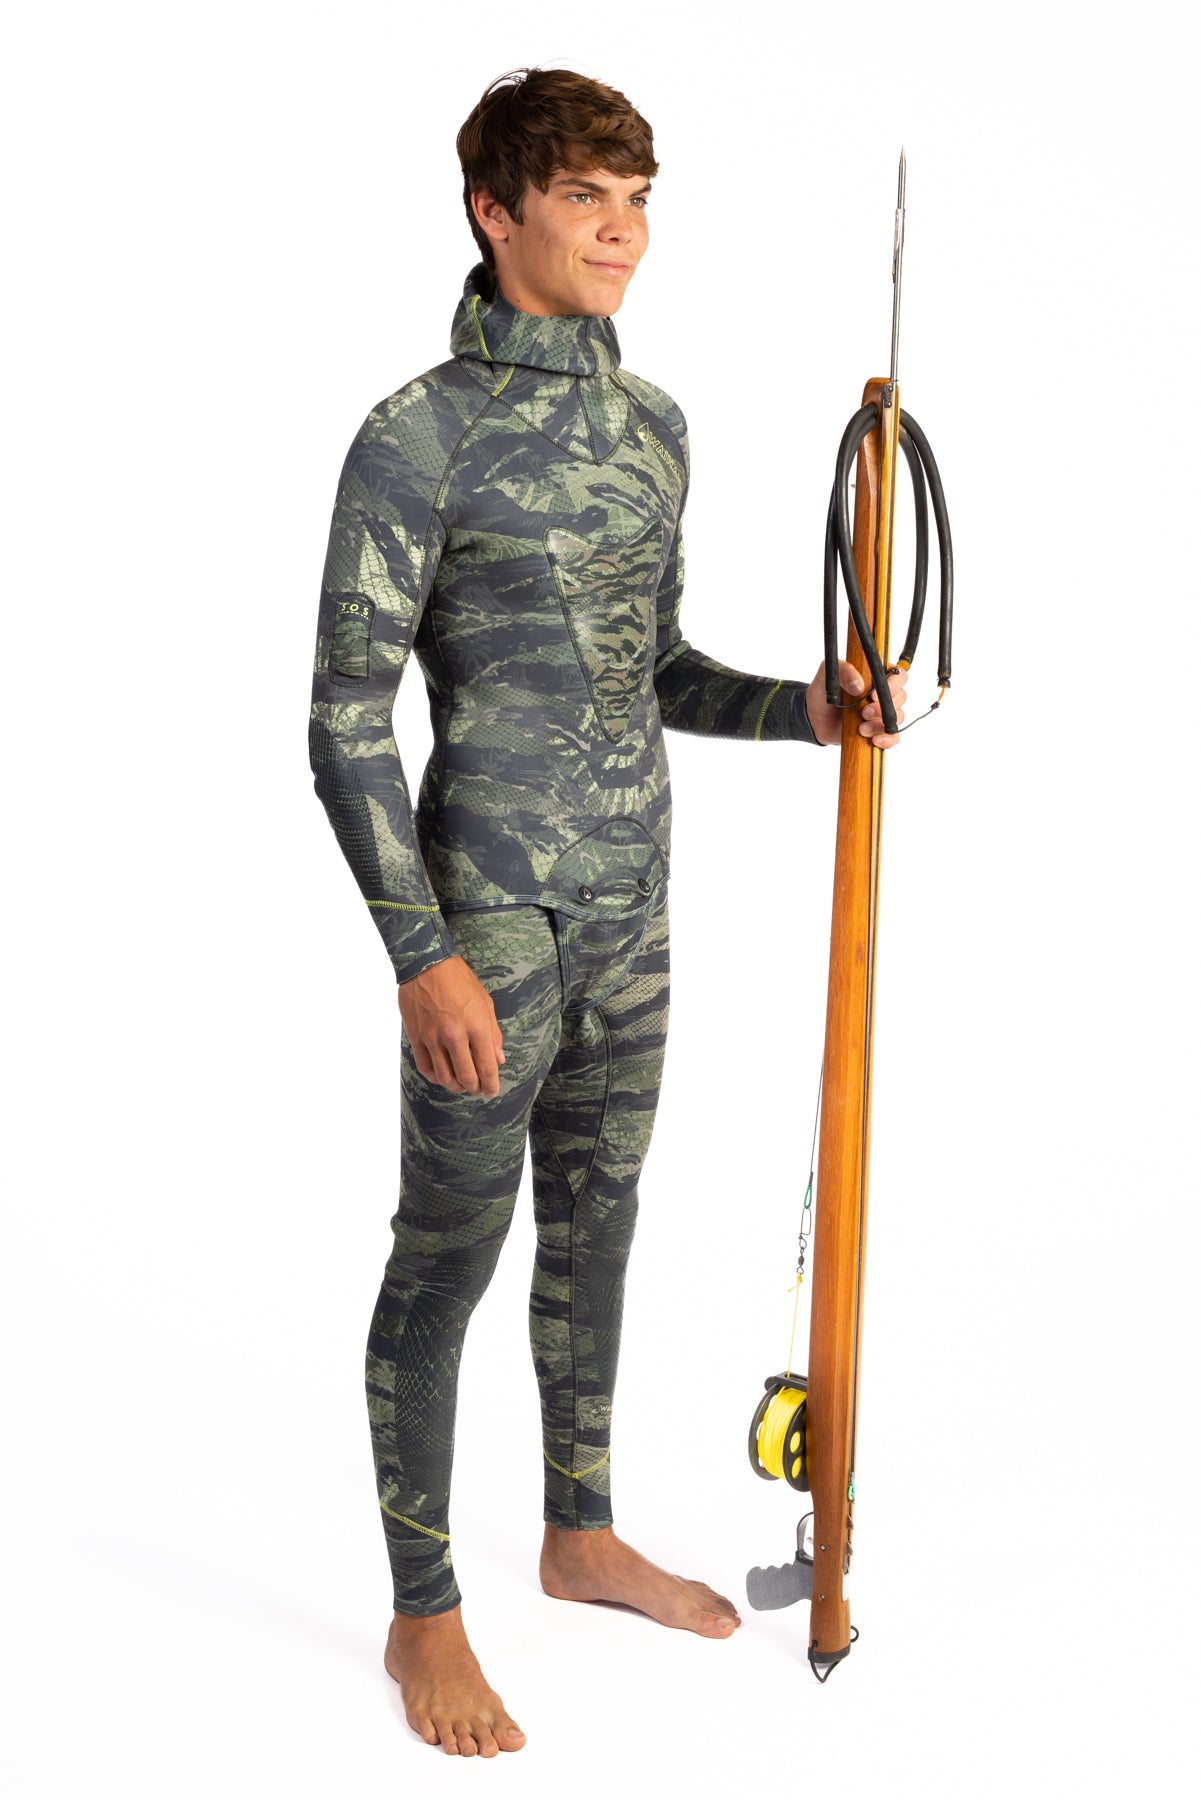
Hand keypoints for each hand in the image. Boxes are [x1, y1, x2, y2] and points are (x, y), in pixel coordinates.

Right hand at [397, 955, 506, 1097]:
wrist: (426, 964)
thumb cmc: (459, 980)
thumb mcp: (485, 1003)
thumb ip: (493, 1034)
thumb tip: (499, 1059)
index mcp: (476, 1026)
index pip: (486, 1067)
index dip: (491, 1085)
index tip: (492, 1091)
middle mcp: (455, 1035)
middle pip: (466, 1077)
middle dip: (475, 1089)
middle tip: (478, 1090)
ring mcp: (433, 1038)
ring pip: (445, 1077)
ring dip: (456, 1087)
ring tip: (462, 1085)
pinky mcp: (417, 1037)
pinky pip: (426, 1068)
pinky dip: (436, 1078)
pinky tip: (443, 1076)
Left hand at [805, 659, 907, 748]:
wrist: (814, 718)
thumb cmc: (823, 691)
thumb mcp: (828, 673)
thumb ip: (843, 671)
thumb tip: (859, 686)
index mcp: (876, 676)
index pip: (899, 675)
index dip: (892, 684)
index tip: (873, 694)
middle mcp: (883, 694)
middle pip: (901, 697)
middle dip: (883, 707)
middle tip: (864, 712)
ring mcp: (882, 713)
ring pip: (897, 718)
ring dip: (880, 724)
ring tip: (861, 728)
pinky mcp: (878, 731)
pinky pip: (893, 736)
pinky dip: (887, 739)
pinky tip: (874, 739)